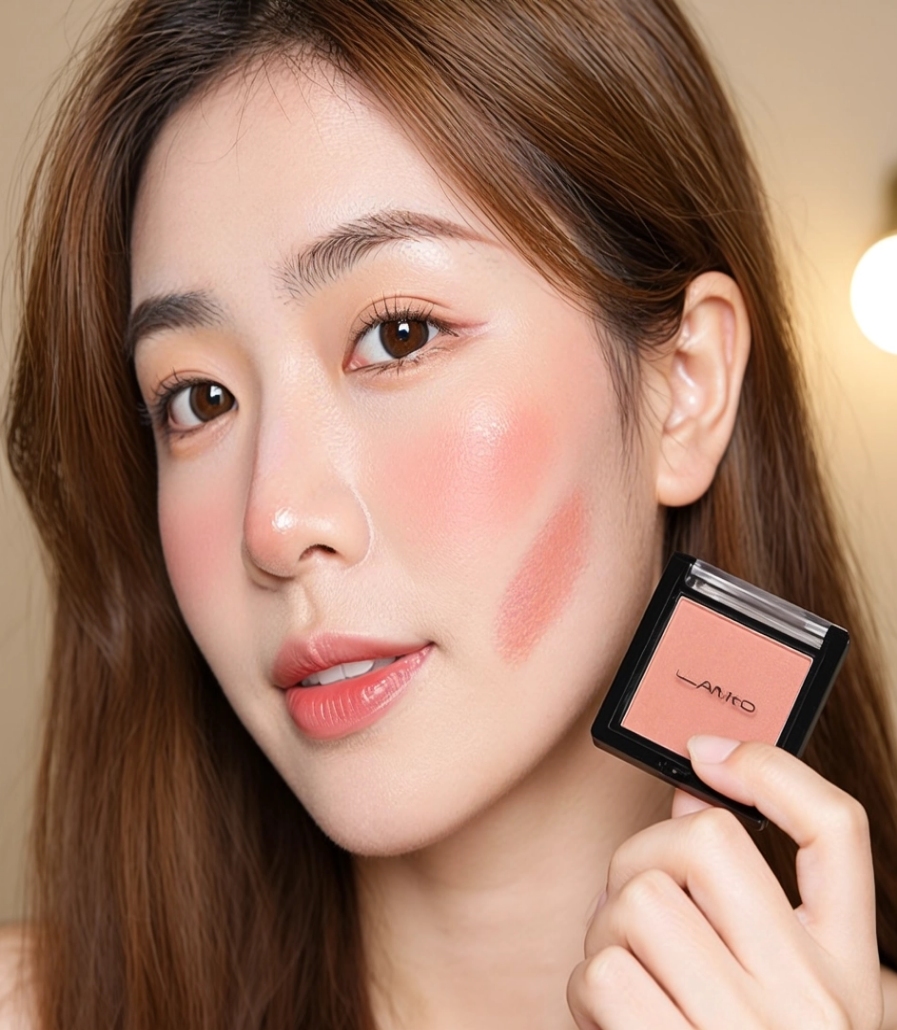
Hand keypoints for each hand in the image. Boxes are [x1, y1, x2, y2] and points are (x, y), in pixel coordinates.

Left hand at [567, 737, 882, 1028]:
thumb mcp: (791, 995)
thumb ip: (752, 909)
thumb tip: (686, 806)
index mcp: (847, 969)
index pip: (835, 829)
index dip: (770, 767)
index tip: (706, 753)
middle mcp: (809, 999)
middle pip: (702, 845)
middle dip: (643, 857)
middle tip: (635, 902)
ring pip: (637, 902)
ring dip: (607, 930)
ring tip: (628, 973)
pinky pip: (602, 974)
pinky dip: (586, 988)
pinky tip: (613, 1020)